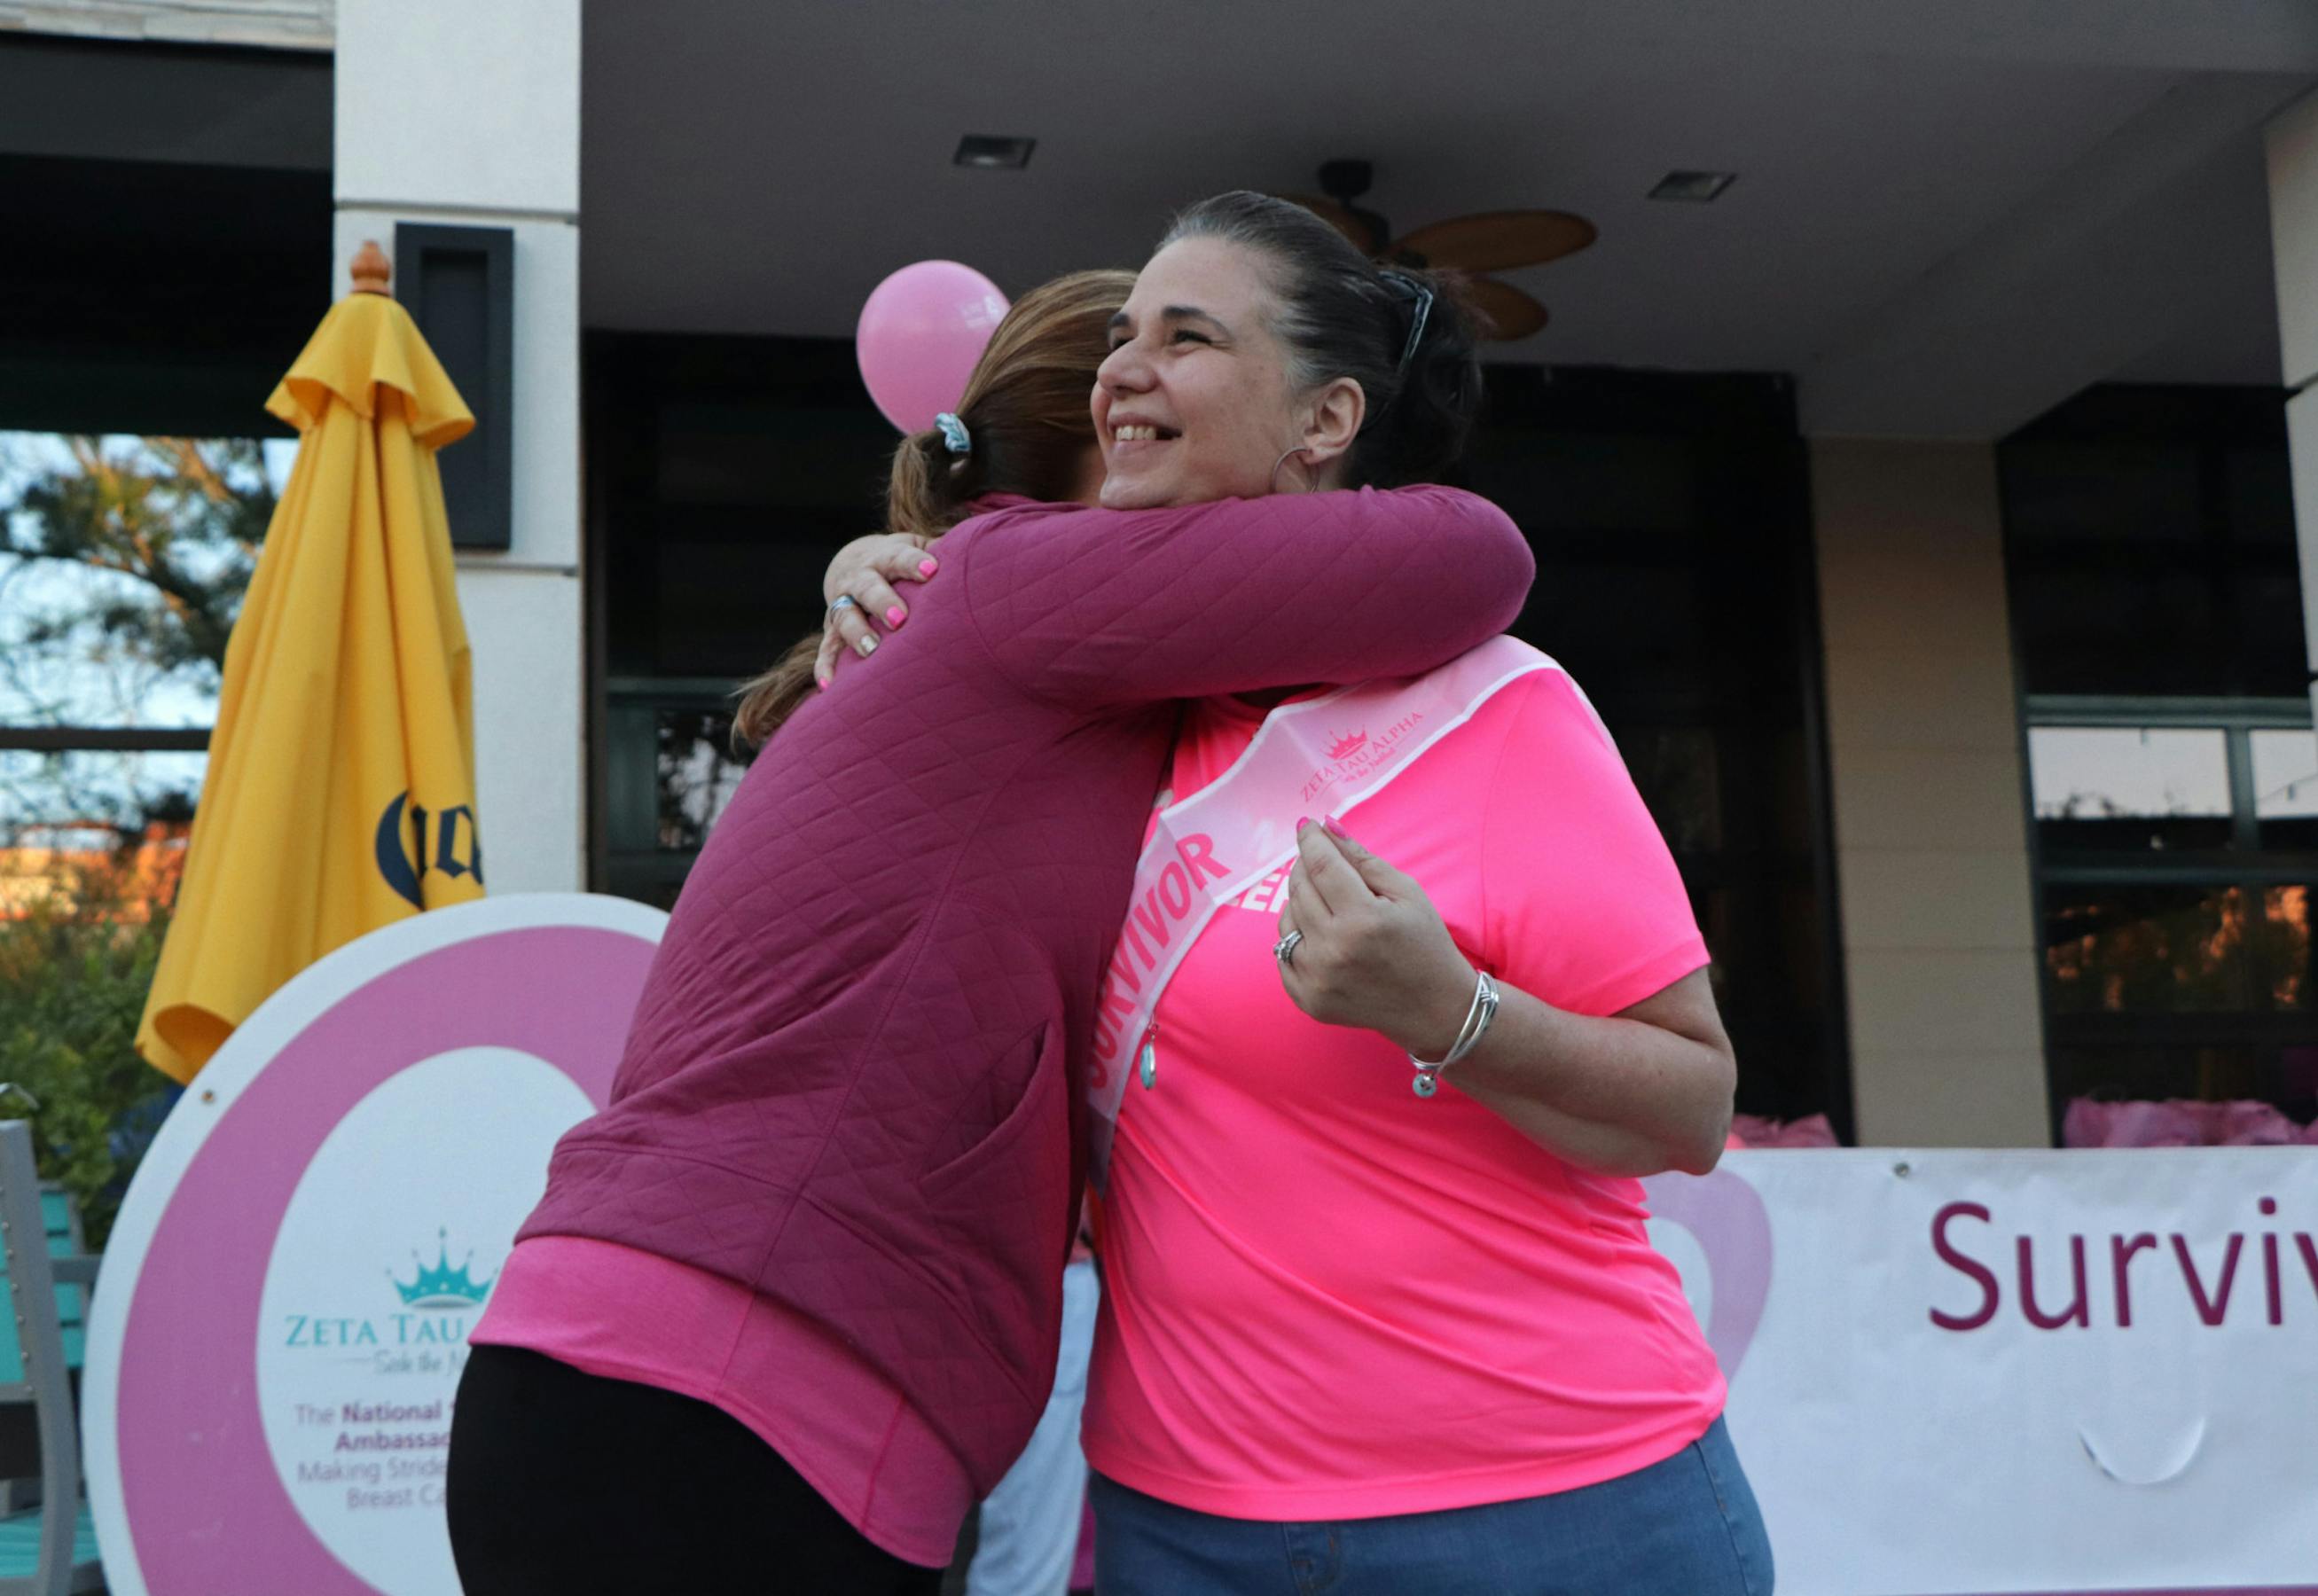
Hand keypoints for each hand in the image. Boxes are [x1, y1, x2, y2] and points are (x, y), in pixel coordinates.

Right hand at [818, 533, 941, 685]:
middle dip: (882, 601)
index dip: (913, 562)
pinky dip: (825, 667)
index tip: (932, 571)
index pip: (898, 556)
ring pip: (844, 617)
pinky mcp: (832, 631)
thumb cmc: (902, 562)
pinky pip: (826, 649)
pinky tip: (829, 686)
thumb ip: (945, 552)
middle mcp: (859, 579)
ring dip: (857, 633)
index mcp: (885, 557)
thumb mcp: (920, 547)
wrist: (854, 562)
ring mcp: (843, 605)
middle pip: (867, 587)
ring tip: (872, 650)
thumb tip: (986, 551)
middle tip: (901, 619)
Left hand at [1275, 817, 1477, 1058]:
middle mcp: (1333, 950)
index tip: (1307, 826)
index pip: (1321, 866)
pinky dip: (1295, 937)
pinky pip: (1283, 954)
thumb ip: (1363, 859)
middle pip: (1299, 890)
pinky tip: (1318, 932)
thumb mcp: (1406, 893)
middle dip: (1305, 866)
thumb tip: (1327, 826)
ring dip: (1299, 902)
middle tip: (1319, 860)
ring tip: (1325, 901)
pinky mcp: (1308, 1000)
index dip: (1311, 841)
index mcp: (1363, 919)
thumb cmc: (1425, 943)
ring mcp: (1316, 979)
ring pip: (1286, 921)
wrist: (1434, 1008)